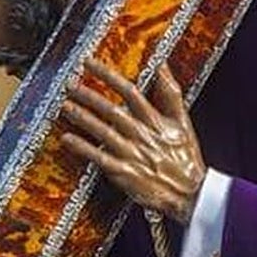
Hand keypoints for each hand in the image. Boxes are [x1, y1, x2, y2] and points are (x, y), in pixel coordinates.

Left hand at [60, 59, 205, 223]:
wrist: (191, 193)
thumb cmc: (185, 157)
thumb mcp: (183, 121)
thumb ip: (170, 92)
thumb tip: (162, 65)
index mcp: (155, 121)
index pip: (129, 92)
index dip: (108, 75)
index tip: (89, 63)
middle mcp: (141, 135)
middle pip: (112, 111)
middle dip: (89, 95)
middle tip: (70, 84)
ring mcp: (132, 154)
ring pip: (103, 132)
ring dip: (83, 118)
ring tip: (66, 106)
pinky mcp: (124, 173)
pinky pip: (99, 158)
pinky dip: (83, 148)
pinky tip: (67, 139)